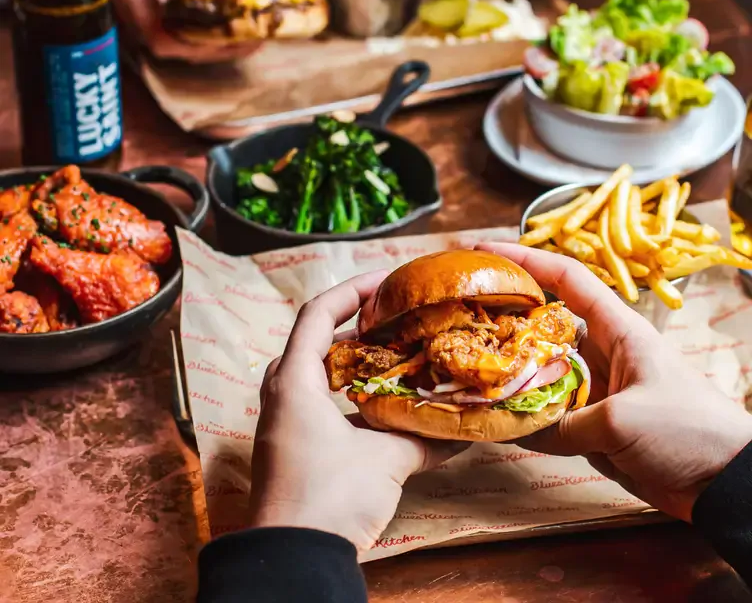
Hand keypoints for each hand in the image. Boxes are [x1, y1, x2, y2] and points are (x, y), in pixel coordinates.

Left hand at [249, 271, 464, 551]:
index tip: (387, 281)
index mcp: (295, 381)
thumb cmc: (330, 497)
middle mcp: (282, 393)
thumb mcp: (386, 462)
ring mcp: (283, 419)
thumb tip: (467, 432)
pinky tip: (379, 400)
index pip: (318, 313)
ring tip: (391, 351)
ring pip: (316, 370)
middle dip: (355, 323)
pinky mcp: (290, 443)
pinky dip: (347, 390)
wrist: (293, 557)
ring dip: (351, 358)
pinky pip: (317, 398)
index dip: (352, 291)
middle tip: (394, 317)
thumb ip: (426, 441)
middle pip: (315, 338)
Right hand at [476, 242, 751, 521]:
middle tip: (460, 314)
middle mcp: (601, 351)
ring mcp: (595, 387)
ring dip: (508, 371)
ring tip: (465, 365)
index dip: (526, 259)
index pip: (568, 278)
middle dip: (504, 316)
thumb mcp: (621, 420)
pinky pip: (548, 414)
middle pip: (543, 323)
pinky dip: (523, 418)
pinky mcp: (592, 423)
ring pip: (540, 370)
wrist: (725, 482)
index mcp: (618, 330)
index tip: (486, 252)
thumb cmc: (687, 431)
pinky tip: (493, 420)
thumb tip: (519, 427)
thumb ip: (565, 422)